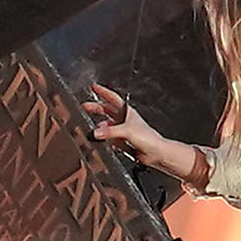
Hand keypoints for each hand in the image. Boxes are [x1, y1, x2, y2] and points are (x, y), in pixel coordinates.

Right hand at [76, 77, 196, 180]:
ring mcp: (123, 130)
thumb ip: (110, 132)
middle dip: (95, 108)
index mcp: (127, 112)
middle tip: (84, 106)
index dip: (103, 92)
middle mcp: (124, 119)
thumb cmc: (149, 138)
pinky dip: (103, 138)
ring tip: (90, 127)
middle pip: (107, 110)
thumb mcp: (127, 131)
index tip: (94, 87)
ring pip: (106, 125)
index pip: (113, 98)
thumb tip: (95, 132)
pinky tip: (99, 139)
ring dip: (99, 126)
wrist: (156, 153)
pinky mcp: (122, 141)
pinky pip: (109, 138)